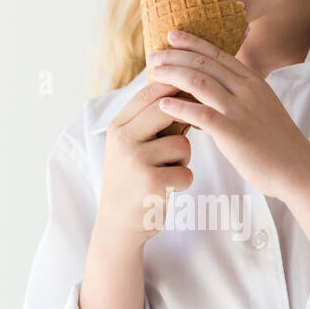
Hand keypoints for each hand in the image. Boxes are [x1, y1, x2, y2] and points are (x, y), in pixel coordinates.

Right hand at [97, 78, 193, 245]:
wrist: (117, 223)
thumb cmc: (131, 179)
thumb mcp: (127, 146)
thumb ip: (145, 121)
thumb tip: (178, 88)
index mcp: (118, 127)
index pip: (148, 94)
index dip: (173, 85)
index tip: (193, 88)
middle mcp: (123, 140)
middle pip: (167, 110)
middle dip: (184, 120)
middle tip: (187, 134)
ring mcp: (136, 161)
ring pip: (182, 145)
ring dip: (183, 160)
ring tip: (168, 171)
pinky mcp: (152, 183)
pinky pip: (186, 172)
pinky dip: (183, 182)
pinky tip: (168, 189)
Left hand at [146, 28, 309, 198]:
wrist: (299, 170)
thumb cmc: (279, 147)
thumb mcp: (262, 112)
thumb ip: (239, 101)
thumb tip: (210, 102)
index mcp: (254, 83)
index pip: (219, 55)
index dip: (193, 43)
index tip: (173, 35)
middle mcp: (247, 91)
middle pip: (205, 63)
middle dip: (175, 56)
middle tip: (153, 55)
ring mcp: (240, 110)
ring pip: (199, 82)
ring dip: (172, 75)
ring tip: (153, 74)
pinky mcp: (233, 132)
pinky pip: (200, 114)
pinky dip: (179, 107)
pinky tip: (162, 105)